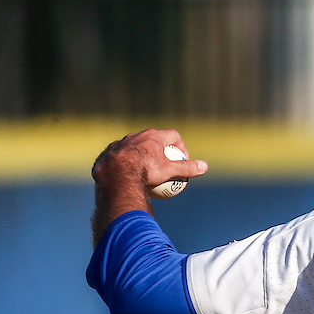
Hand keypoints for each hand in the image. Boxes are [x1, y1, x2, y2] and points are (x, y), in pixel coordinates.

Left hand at [92, 128, 207, 191]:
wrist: (116, 174)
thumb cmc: (146, 171)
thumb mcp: (170, 170)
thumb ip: (187, 168)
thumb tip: (205, 167)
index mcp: (154, 137)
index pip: (173, 136)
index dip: (181, 147)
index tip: (182, 161)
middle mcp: (137, 135)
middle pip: (154, 140)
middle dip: (161, 152)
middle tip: (165, 168)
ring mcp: (121, 142)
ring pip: (135, 147)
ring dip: (142, 157)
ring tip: (145, 173)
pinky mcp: (109, 151)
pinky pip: (121, 156)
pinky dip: (126, 164)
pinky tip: (128, 177)